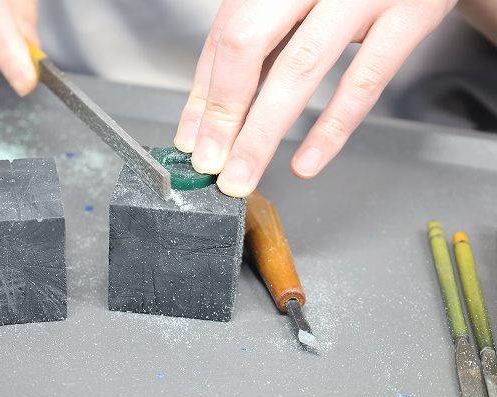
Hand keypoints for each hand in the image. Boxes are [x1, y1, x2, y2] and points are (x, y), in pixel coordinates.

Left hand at [174, 0, 456, 196]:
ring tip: (243, 175)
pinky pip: (363, 80)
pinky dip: (331, 128)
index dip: (203, 94)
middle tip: (210, 164)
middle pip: (247, 45)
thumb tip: (215, 108)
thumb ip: (263, 41)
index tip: (192, 141)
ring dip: (262, 133)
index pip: (224, 36)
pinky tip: (306, 162)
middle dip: (222, 113)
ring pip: (298, 68)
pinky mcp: (410, 14)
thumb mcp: (299, 1)